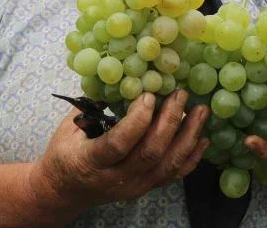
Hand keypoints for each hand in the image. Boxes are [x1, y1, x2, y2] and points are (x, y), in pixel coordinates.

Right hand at [36, 90, 209, 207]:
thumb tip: (118, 76)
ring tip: (200, 112)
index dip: (137, 120)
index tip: (149, 95)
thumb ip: (91, 106)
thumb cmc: (64, 152)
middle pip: (149, 154)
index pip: (118, 144)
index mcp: (89, 162)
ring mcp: (133, 187)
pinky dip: (191, 157)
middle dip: (169, 122)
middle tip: (180, 94)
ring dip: (187, 137)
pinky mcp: (145, 189)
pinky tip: (203, 138)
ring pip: (167, 166)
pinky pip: (173, 175)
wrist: (63, 191)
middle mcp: (114, 179)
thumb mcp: (67, 127)